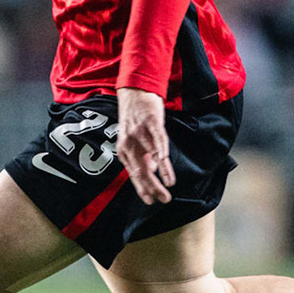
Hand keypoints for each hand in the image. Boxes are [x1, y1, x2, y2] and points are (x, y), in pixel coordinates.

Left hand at [116, 87, 174, 205]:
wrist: (134, 91)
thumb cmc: (135, 119)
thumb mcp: (134, 140)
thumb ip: (141, 156)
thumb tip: (151, 172)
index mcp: (124, 150)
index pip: (133, 174)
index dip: (142, 188)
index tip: (150, 201)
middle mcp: (128, 143)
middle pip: (140, 169)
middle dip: (152, 187)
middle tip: (164, 199)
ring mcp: (139, 132)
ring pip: (150, 157)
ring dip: (160, 173)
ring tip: (169, 185)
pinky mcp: (151, 121)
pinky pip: (157, 139)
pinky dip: (160, 151)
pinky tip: (165, 161)